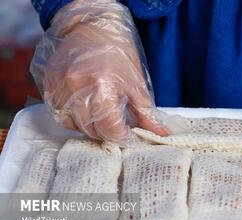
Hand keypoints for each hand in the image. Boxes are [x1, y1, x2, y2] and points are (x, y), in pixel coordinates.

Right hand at [30, 0, 167, 142]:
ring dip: (88, 127)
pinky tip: (86, 109)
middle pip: (90, 129)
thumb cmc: (118, 53)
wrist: (91, 26)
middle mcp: (76, 87)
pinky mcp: (49, 85)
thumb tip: (159, 132)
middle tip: (116, 128)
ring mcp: (59, 86)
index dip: (121, 136)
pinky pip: (59, 113)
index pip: (109, 127)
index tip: (127, 136)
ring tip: (101, 117)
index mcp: (101, 85)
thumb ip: (146, 112)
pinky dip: (73, 118)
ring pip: (72, 124)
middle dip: (106, 133)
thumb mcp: (136, 83)